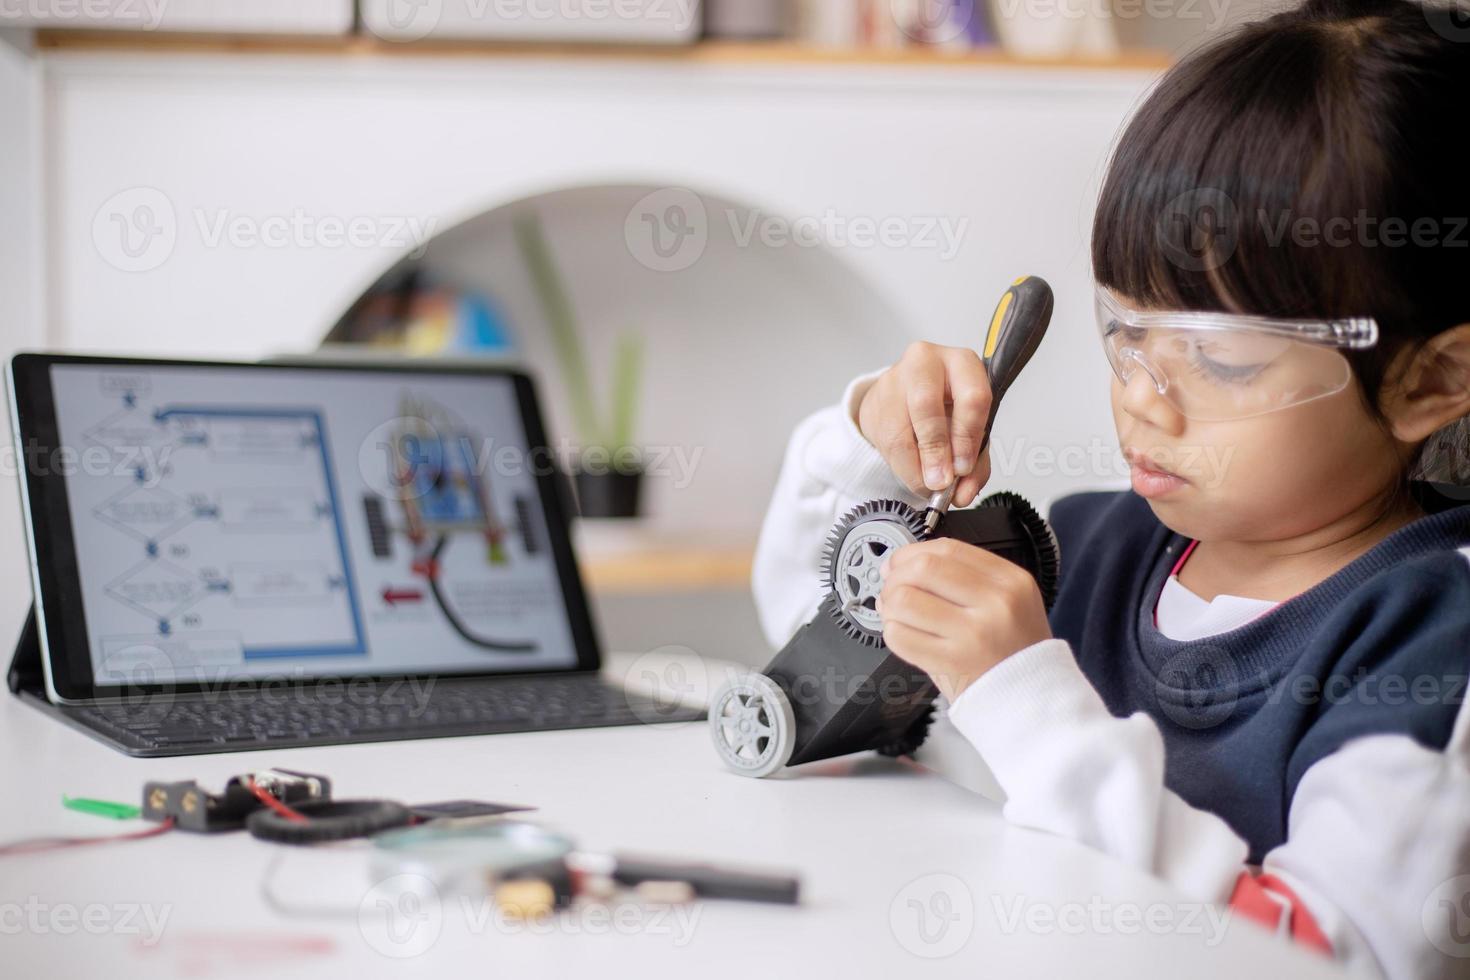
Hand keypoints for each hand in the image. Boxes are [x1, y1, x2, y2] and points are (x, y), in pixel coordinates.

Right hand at [857, 342, 992, 505]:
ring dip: (914, 465)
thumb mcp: (971, 431)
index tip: (962, 468)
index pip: (971, 396)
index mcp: (962, 363)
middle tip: (940, 481)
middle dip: (934, 451)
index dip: (967, 437)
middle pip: (926, 405)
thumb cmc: (947, 408)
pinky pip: (883, 440)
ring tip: (926, 484)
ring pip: (899, 427)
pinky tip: (911, 472)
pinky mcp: (873, 397)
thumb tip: (963, 493)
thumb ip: (975, 464)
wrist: (909, 395)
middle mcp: (926, 361)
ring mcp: (895, 376)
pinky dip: (900, 466)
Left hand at [877, 538, 1050, 701]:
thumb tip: (901, 565)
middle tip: (892, 589)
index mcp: (1010, 581)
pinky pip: (901, 636)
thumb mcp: (1008, 601)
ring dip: (889, 605)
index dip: (912, 553)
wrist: (1032, 696)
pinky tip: (903, 635)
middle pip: (923, 568)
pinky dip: (892, 632)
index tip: (898, 563)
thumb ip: (963, 579)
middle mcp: (996, 602)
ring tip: (896, 614)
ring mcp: (975, 633)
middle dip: (896, 576)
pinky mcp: (954, 662)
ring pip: (906, 599)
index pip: (948, 549)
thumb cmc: (1012, 651)